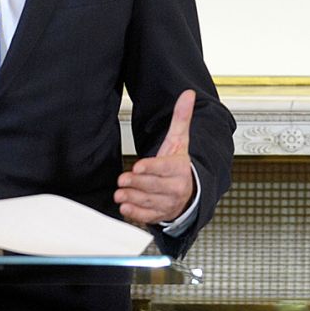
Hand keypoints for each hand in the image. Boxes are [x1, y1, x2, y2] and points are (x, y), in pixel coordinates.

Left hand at [115, 90, 196, 225]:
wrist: (190, 192)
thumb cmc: (179, 165)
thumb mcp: (179, 141)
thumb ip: (181, 118)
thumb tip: (188, 94)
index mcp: (180, 169)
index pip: (165, 168)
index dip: (151, 168)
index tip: (137, 166)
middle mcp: (176, 188)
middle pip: (154, 186)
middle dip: (137, 183)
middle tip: (122, 179)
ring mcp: (168, 203)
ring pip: (149, 201)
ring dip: (133, 197)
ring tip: (120, 193)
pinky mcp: (159, 215)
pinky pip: (147, 216)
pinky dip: (136, 213)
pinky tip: (125, 207)